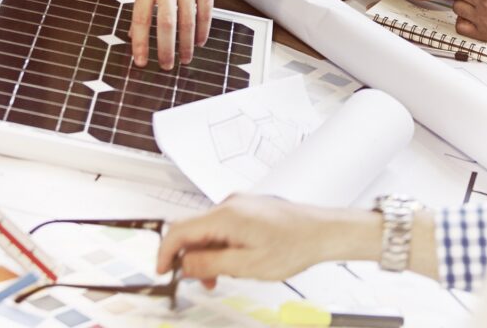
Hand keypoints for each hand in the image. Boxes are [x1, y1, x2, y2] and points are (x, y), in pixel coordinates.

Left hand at [131, 0, 217, 67]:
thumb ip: (143, 0)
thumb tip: (136, 32)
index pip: (140, 18)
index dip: (140, 43)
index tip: (140, 61)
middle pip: (166, 24)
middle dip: (166, 50)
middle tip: (166, 65)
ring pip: (187, 22)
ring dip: (186, 45)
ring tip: (184, 58)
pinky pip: (205, 13)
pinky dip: (202, 31)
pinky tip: (199, 40)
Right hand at [156, 194, 379, 285]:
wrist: (323, 231)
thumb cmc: (294, 245)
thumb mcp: (248, 266)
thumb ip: (211, 264)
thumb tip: (184, 264)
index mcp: (226, 215)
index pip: (179, 230)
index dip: (165, 252)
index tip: (162, 270)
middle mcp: (229, 204)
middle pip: (193, 230)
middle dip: (191, 258)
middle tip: (201, 282)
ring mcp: (239, 205)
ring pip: (208, 231)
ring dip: (208, 255)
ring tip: (223, 277)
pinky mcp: (247, 209)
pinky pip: (223, 227)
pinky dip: (221, 246)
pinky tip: (235, 262)